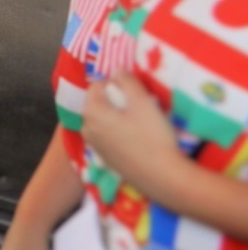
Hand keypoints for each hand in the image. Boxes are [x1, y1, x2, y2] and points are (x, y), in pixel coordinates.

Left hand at [81, 71, 183, 193]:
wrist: (163, 178)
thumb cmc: (152, 135)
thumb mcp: (142, 101)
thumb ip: (127, 80)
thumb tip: (117, 70)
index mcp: (91, 111)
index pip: (98, 86)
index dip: (117, 84)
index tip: (135, 92)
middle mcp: (86, 127)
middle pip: (99, 103)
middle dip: (116, 101)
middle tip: (140, 107)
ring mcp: (95, 146)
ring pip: (103, 121)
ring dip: (118, 117)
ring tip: (141, 123)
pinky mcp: (106, 160)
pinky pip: (109, 138)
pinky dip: (119, 134)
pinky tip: (138, 140)